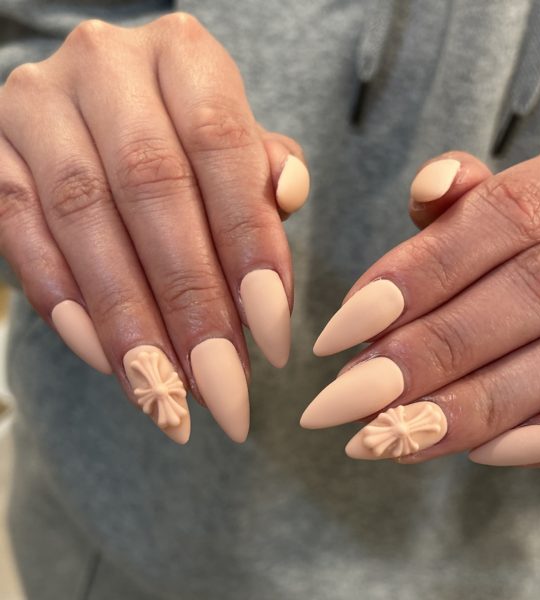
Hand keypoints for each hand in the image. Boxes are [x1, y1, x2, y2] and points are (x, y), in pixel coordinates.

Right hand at [0, 14, 309, 443]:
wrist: (106, 109)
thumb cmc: (189, 139)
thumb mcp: (238, 144)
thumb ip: (265, 172)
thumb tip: (289, 196)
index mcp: (183, 55)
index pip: (222, 148)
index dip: (249, 245)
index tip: (272, 338)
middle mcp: (108, 65)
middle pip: (152, 189)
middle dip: (190, 300)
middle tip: (220, 387)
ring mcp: (39, 104)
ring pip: (84, 216)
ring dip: (128, 318)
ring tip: (164, 393)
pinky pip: (20, 228)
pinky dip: (65, 300)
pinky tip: (104, 356)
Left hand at [302, 143, 539, 467]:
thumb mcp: (513, 205)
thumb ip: (467, 201)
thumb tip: (428, 187)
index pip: (505, 214)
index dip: (418, 274)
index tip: (339, 331)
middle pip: (535, 289)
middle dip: (431, 350)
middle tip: (347, 397)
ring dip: (472, 405)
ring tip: (389, 438)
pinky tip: (481, 453)